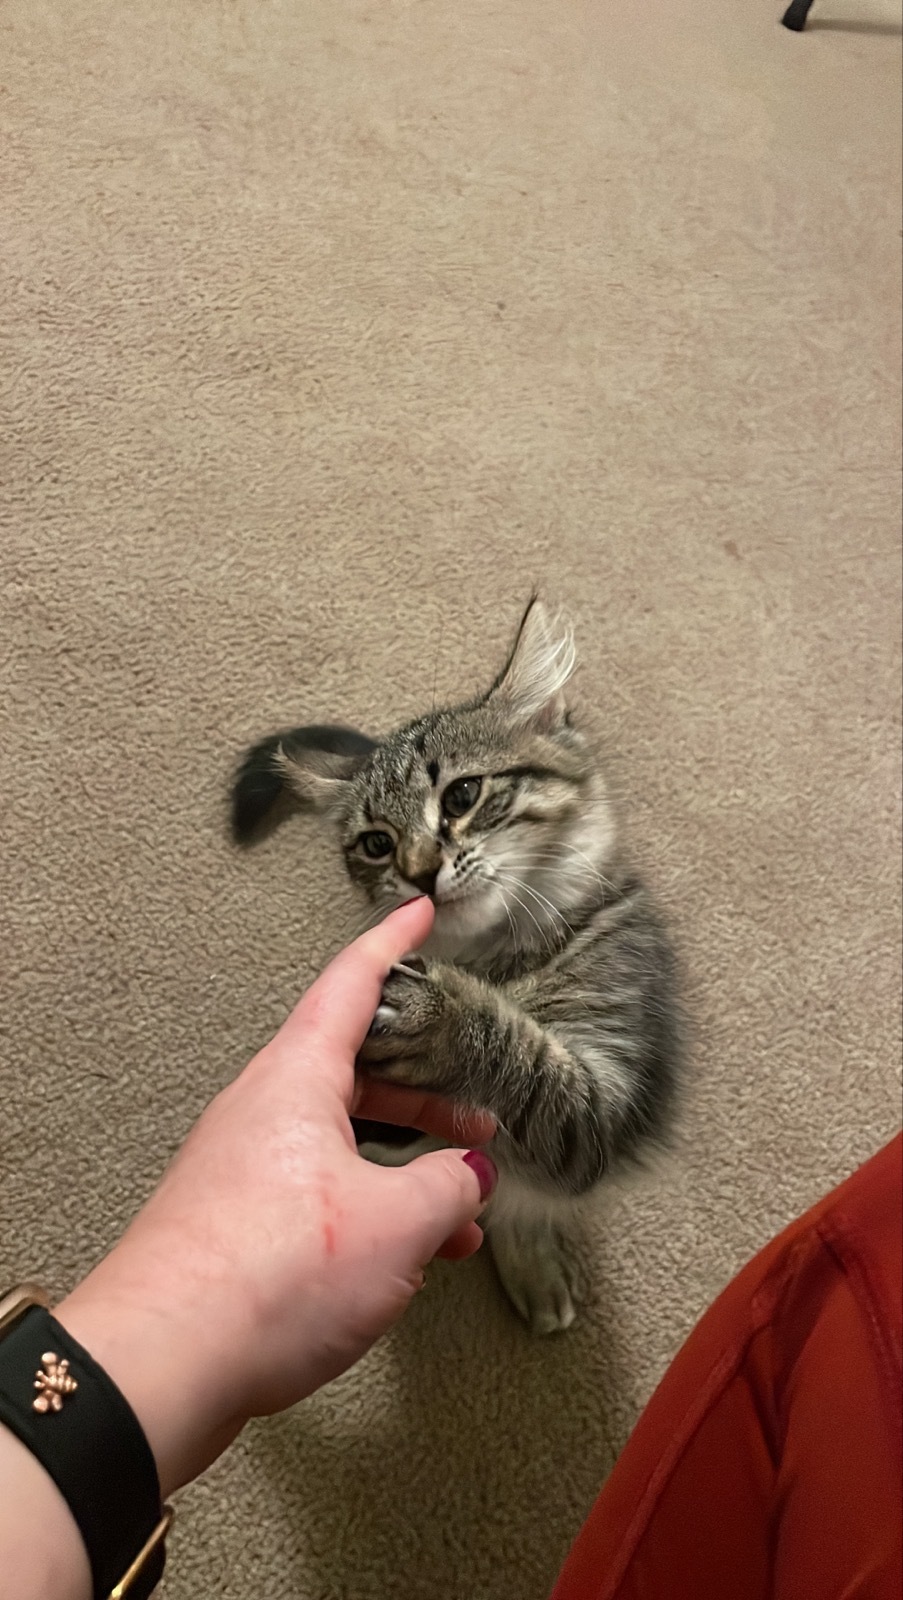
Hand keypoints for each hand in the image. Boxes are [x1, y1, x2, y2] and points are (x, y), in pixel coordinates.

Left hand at [55, 899, 496, 1497]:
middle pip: (354, 1067)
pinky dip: (372, 1205)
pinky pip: (320, 1189)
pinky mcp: (239, 1223)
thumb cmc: (269, 1273)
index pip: (351, 983)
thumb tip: (470, 1177)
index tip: (417, 912)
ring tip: (460, 1201)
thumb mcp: (395, 1223)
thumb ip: (449, 1188)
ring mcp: (247, 1166)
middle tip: (475, 1103)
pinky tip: (412, 1256)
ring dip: (404, 1160)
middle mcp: (265, 1109)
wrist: (163, 1363)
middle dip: (424, 1087)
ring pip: (341, 1136)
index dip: (391, 943)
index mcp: (296, 1078)